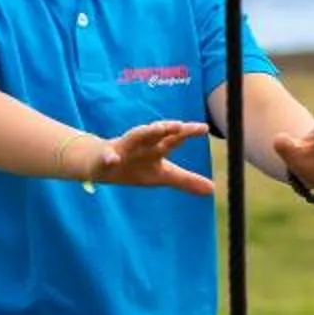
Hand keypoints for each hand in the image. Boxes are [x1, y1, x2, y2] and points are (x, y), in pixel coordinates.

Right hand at [91, 121, 216, 195]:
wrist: (100, 165)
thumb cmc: (135, 167)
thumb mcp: (162, 176)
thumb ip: (186, 181)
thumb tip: (213, 189)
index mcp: (156, 149)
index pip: (174, 138)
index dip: (188, 132)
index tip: (203, 127)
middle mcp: (142, 145)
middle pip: (156, 134)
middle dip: (167, 128)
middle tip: (179, 125)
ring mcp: (123, 149)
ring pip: (134, 138)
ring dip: (145, 132)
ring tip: (158, 128)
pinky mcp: (105, 158)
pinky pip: (107, 158)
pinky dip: (110, 158)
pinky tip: (113, 159)